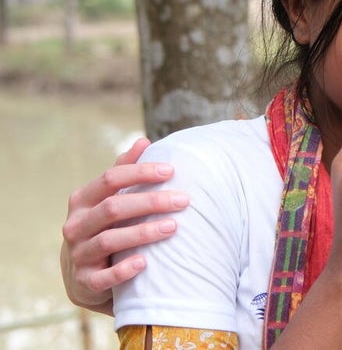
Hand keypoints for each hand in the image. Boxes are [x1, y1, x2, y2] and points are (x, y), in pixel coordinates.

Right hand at [60, 137, 188, 313]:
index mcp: (83, 200)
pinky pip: (103, 277)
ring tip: (173, 226)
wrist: (81, 276)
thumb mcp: (107, 199)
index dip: (141, 172)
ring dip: (143, 232)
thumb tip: (144, 140)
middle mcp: (76, 225)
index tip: (171, 170)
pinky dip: (123, 270)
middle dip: (150, 202)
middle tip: (183, 200)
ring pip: (109, 240)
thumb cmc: (102, 228)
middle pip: (113, 208)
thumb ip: (123, 171)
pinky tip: (145, 263)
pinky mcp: (85, 282)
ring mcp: (78, 254)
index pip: (111, 179)